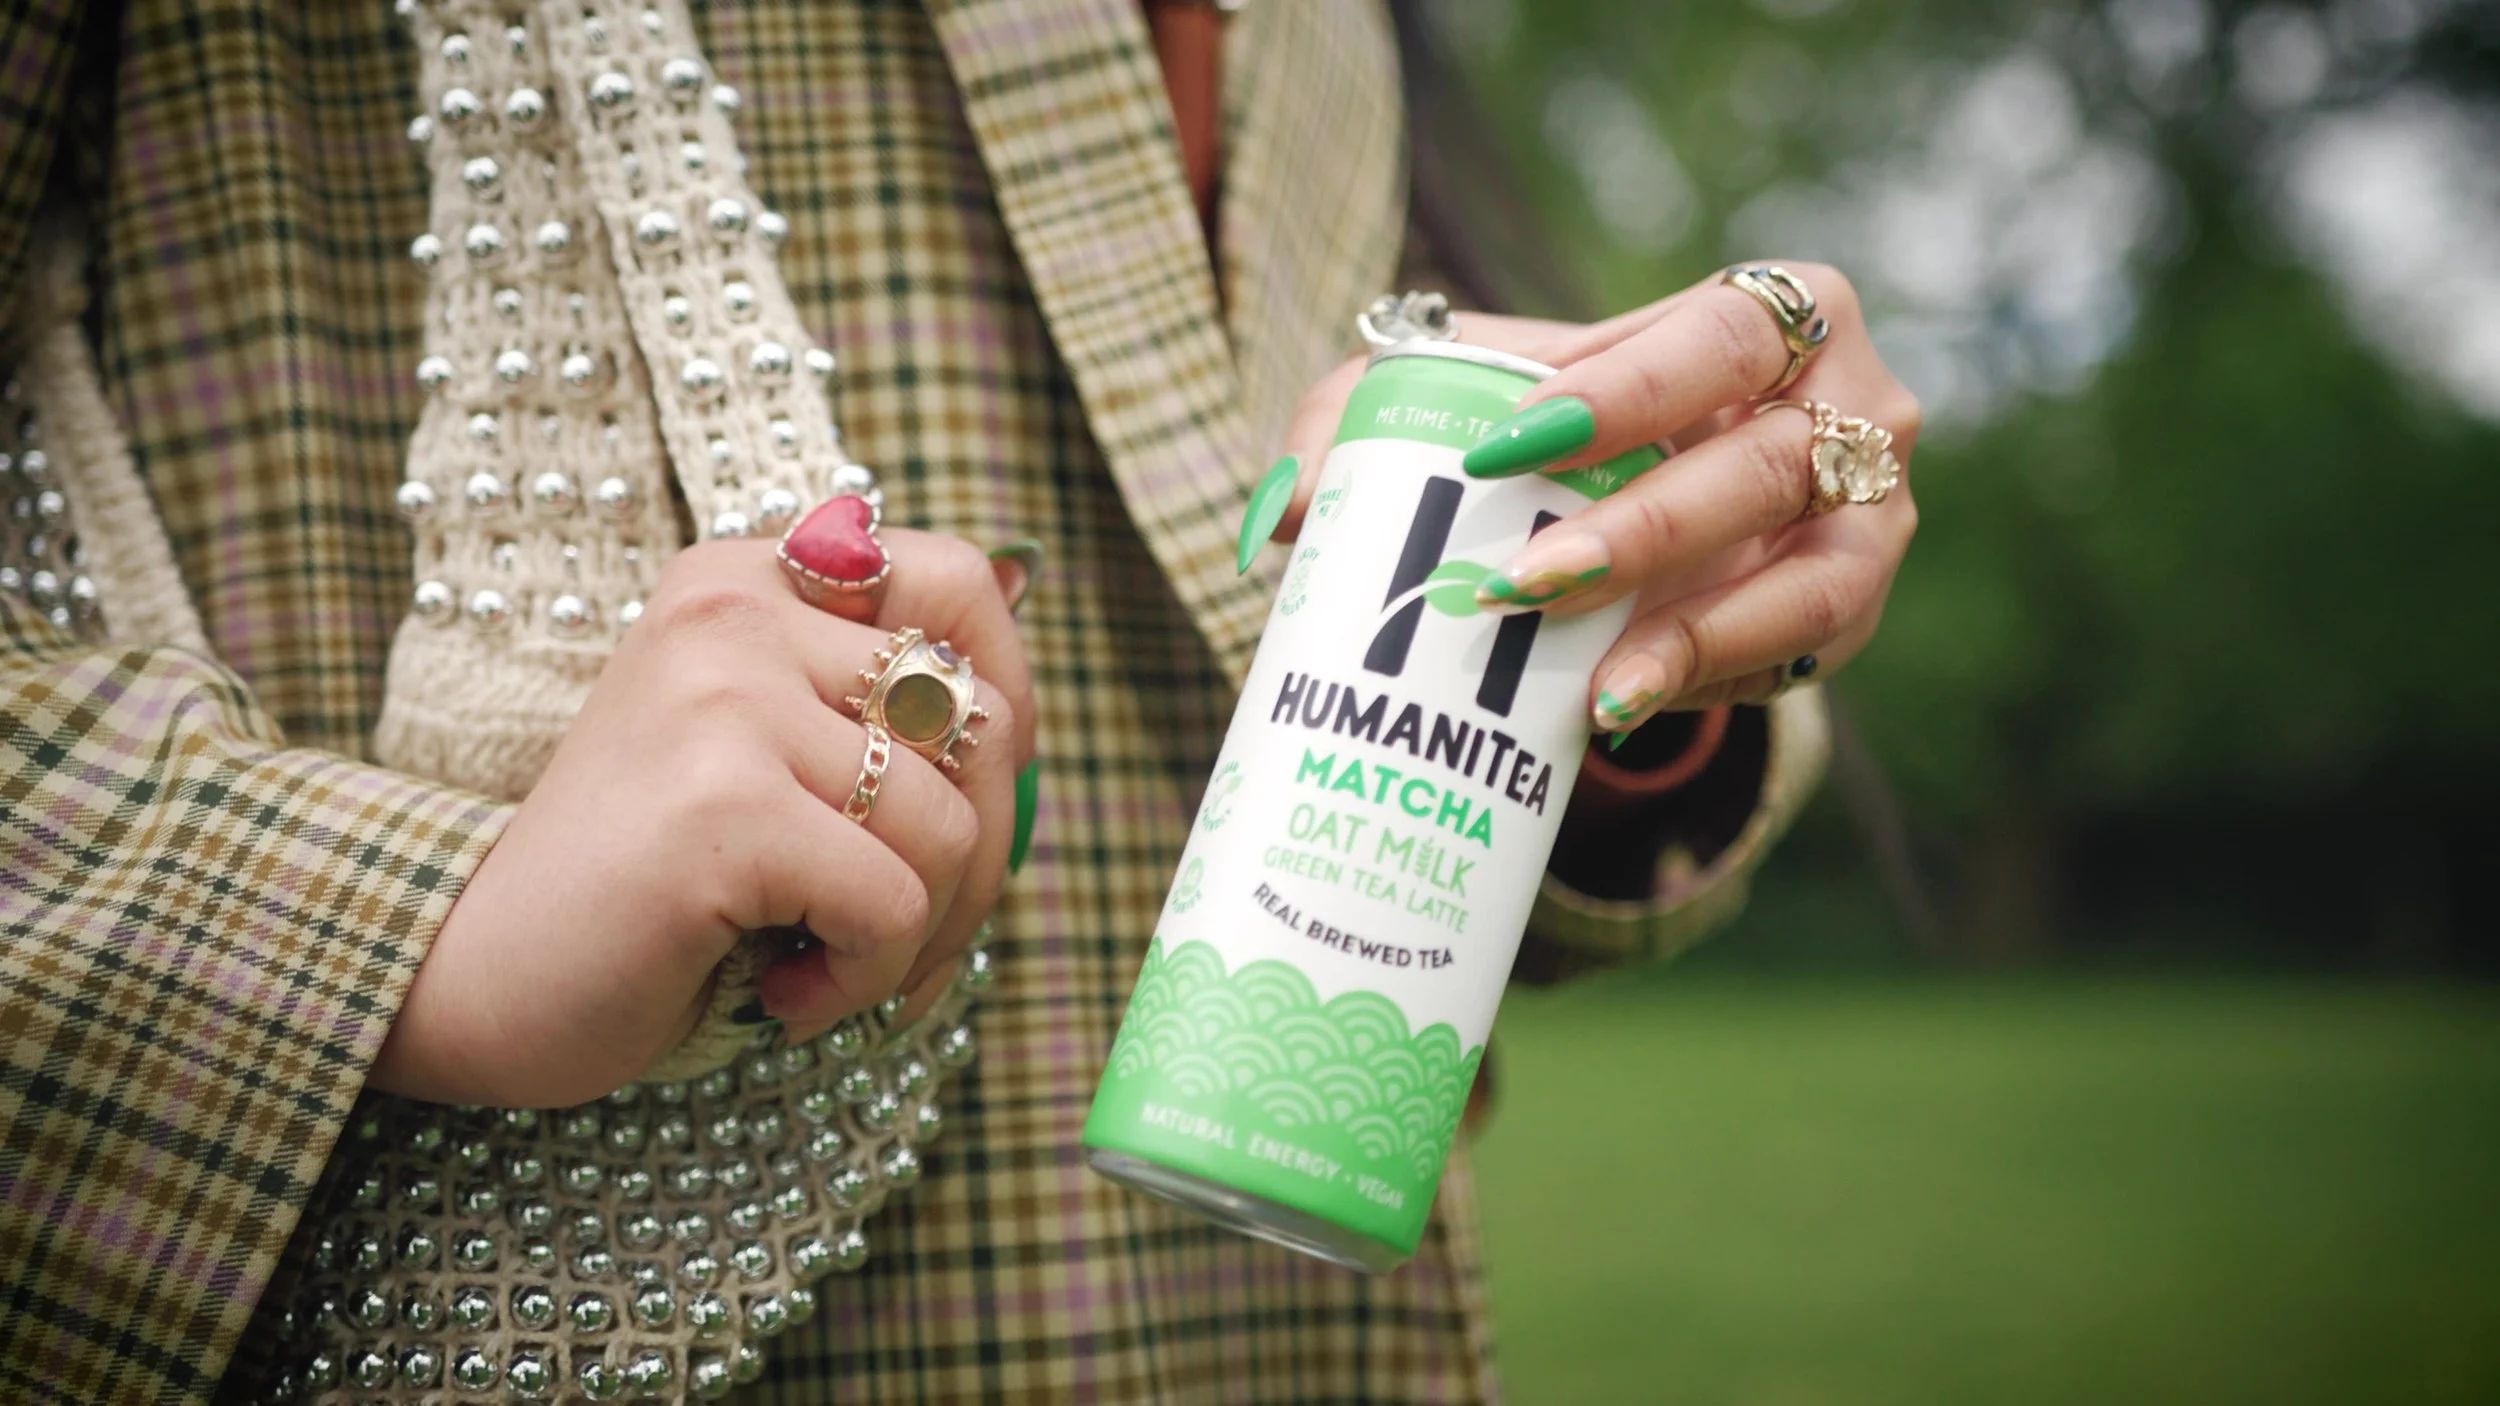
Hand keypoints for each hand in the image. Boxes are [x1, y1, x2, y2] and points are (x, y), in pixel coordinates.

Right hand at [371, 530, 1033, 1107]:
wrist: (474, 975)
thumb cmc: (644, 884)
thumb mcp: (760, 754)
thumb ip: (869, 710)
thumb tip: (1018, 713)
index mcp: (747, 579)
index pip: (962, 582)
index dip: (1004, 699)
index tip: (957, 799)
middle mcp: (734, 611)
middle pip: (981, 716)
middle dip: (978, 853)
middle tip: (899, 931)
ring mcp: (724, 700)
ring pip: (949, 826)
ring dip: (915, 933)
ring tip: (818, 961)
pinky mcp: (724, 806)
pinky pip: (896, 902)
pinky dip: (863, 976)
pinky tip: (785, 987)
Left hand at [1248, 264, 1916, 735]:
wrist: (1649, 504)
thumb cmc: (1567, 417)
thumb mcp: (1476, 388)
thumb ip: (1368, 416)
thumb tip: (1280, 512)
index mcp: (1775, 313)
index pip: (1720, 337)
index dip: (1627, 392)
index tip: (1510, 446)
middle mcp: (1852, 408)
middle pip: (1761, 468)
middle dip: (1638, 532)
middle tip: (1517, 585)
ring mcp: (1870, 519)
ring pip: (1806, 579)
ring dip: (1690, 633)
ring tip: (1587, 686)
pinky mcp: (1848, 615)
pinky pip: (1794, 655)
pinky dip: (1705, 681)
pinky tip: (1613, 706)